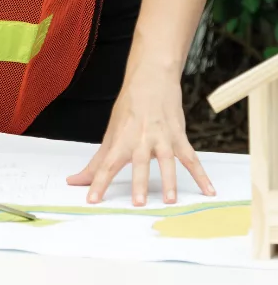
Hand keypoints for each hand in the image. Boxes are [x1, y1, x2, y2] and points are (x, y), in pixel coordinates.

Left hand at [67, 70, 214, 205]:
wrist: (150, 80)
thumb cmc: (128, 109)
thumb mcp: (111, 133)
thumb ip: (98, 161)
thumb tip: (76, 180)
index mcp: (121, 138)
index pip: (106, 164)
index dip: (98, 182)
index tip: (91, 199)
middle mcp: (140, 138)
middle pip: (138, 162)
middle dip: (138, 182)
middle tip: (138, 204)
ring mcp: (161, 138)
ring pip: (166, 160)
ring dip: (169, 180)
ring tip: (170, 201)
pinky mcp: (178, 136)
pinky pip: (191, 158)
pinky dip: (201, 175)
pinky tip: (208, 191)